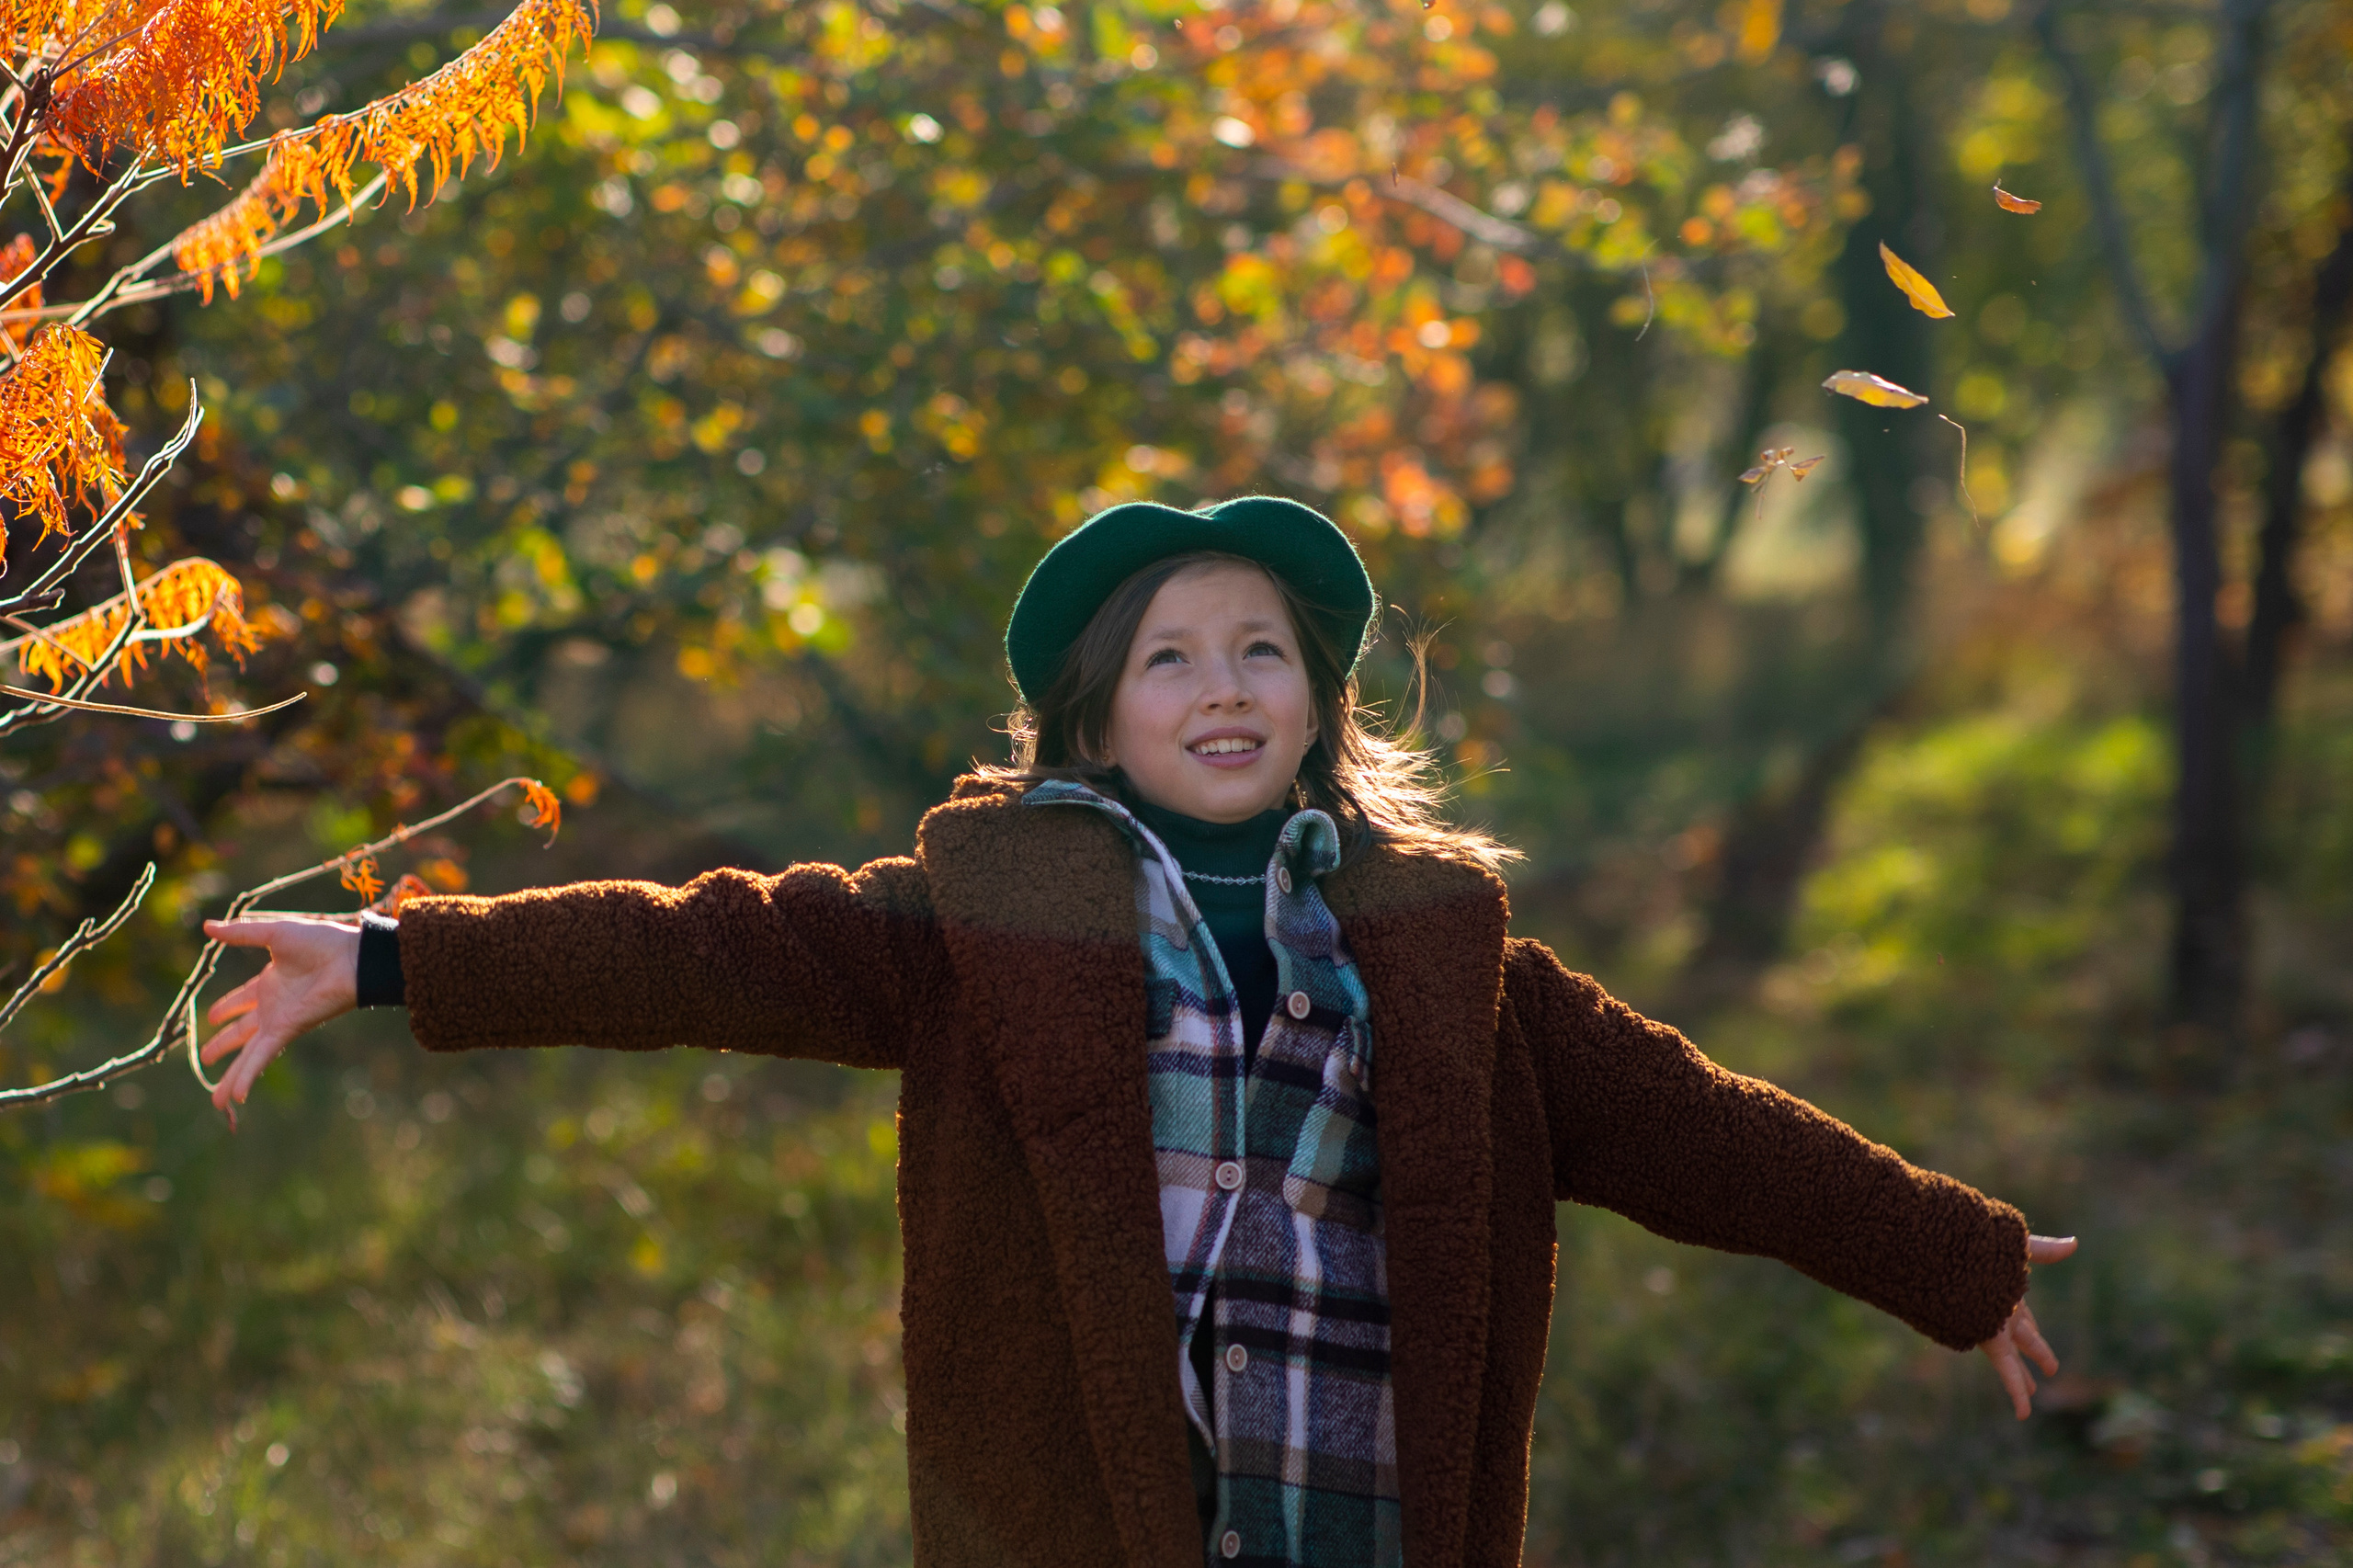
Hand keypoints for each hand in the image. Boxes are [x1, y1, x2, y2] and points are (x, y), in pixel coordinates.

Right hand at [199, 915, 363, 1115]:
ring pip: (248, 1054)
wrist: (352, 958)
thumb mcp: (273, 934)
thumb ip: (241, 933)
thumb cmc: (322, 942)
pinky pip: (261, 1057)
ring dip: (232, 1076)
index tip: (209, 1019)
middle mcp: (274, 1006)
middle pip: (241, 1032)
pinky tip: (236, 1097)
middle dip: (223, 1045)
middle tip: (205, 1059)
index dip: (225, 1009)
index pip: (241, 1000)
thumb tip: (207, 926)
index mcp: (271, 983)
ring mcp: (279, 1021)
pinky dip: (248, 1076)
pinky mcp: (287, 1031)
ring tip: (217, 1100)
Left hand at [1978, 1235, 2077, 1418]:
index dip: (2036, 1337)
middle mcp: (2000, 1311)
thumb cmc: (1973, 1244)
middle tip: (2047, 1375)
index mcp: (2008, 1293)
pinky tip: (2022, 1409)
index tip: (2046, 1355)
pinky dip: (2015, 1385)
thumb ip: (2042, 1250)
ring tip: (2028, 1395)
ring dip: (2020, 1378)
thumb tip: (2074, 1244)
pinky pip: (2005, 1366)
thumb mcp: (2013, 1245)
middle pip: (2022, 1340)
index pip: (2026, 1321)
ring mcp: (1989, 1323)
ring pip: (2012, 1359)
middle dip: (2034, 1356)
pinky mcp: (1980, 1332)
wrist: (1937, 1250)